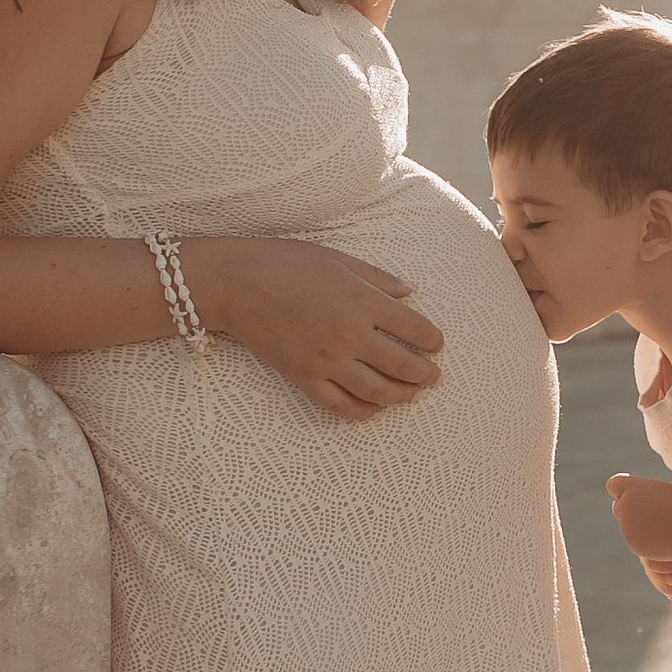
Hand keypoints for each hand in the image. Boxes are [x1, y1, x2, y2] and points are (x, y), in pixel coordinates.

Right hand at [191, 237, 443, 417]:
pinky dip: (362, 412)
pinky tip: (374, 409)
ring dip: (402, 396)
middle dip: (425, 374)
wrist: (235, 284)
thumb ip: (377, 278)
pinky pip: (340, 404)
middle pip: (402, 365)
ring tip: (412, 395)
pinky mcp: (304, 377)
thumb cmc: (285, 263)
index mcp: (362, 301)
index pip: (414, 328)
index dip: (432, 340)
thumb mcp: (338, 260)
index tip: (436, 344)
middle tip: (434, 377)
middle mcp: (350, 335)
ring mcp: (327, 360)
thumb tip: (409, 291)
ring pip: (377, 390)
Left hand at [606, 470, 671, 563]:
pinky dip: (647, 538)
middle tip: (648, 510)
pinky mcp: (634, 544)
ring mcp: (627, 528)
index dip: (621, 488)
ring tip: (663, 524)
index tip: (629, 491)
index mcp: (633, 489)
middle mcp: (625, 507)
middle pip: (619, 507)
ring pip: (629, 526)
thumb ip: (645, 494)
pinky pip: (637, 539)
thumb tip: (629, 504)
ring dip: (642, 525)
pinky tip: (663, 537)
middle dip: (629, 509)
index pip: (614, 485)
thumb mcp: (665, 493)